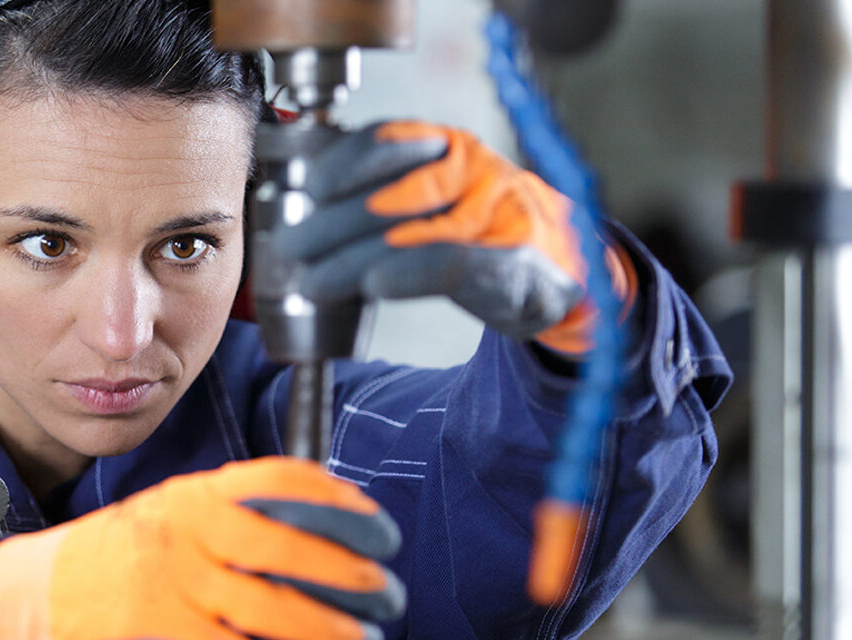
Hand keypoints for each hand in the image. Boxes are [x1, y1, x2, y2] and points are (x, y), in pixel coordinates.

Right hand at [0, 457, 404, 639]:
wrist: (39, 591)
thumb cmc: (116, 555)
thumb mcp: (170, 515)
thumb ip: (226, 515)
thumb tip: (308, 525)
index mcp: (193, 495)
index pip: (275, 480)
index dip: (333, 499)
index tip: (372, 520)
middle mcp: (185, 530)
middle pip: (283, 546)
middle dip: (344, 570)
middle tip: (382, 589)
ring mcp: (171, 581)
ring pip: (268, 605)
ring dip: (323, 626)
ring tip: (357, 637)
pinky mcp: (159, 625)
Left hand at [271, 121, 634, 355]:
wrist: (562, 269)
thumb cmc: (482, 230)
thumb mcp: (434, 192)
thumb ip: (380, 183)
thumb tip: (307, 179)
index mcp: (449, 147)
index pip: (386, 140)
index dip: (338, 164)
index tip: (303, 189)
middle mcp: (474, 171)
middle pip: (387, 192)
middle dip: (329, 224)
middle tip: (293, 250)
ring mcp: (496, 216)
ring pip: (410, 231)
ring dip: (352, 258)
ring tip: (314, 280)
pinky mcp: (512, 264)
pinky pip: (451, 263)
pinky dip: (407, 273)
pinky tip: (374, 284)